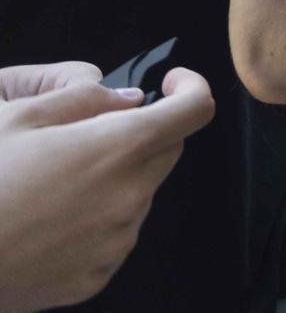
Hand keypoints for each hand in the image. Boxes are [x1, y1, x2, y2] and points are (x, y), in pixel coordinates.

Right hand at [0, 67, 213, 311]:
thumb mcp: (18, 118)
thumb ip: (82, 98)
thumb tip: (127, 97)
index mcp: (117, 149)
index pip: (195, 109)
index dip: (190, 88)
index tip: (172, 83)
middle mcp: (130, 196)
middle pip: (167, 150)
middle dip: (144, 134)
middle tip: (89, 137)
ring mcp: (116, 241)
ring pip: (140, 193)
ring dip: (116, 180)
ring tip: (53, 186)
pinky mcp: (97, 275)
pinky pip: (115, 236)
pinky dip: (97, 221)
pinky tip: (49, 222)